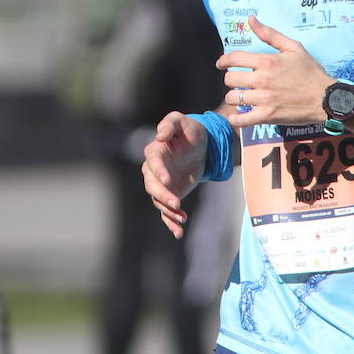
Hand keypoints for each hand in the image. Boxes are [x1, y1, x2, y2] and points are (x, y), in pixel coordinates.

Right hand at [141, 111, 207, 238]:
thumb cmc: (189, 130)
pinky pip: (167, 211)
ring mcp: (161, 184)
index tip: (167, 180)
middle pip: (152, 186)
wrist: (201, 145)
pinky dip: (171, 222)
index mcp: (154, 152)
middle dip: (163, 196)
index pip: (152, 164)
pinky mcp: (171, 194)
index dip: (159, 172)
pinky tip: (178, 232)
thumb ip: (169, 124)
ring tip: (182, 218)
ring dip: (169, 212)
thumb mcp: (181, 121)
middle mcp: (154, 170)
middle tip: (176, 203)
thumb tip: (159, 135)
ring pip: (159, 201)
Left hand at [216, 16, 332, 127]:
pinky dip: (236, 119)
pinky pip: (242, 120)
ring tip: (241, 96)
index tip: (221, 64)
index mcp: (266, 62)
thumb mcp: (293, 47)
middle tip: (238, 82)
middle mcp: (262, 79)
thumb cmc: (310, 72)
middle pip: (230, 79)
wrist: (326, 98)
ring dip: (234, 97)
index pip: (233, 58)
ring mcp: (264, 99)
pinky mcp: (267, 116)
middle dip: (231, 79)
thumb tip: (250, 19)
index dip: (223, 61)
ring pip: (233, 98)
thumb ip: (269, 34)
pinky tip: (237, 116)